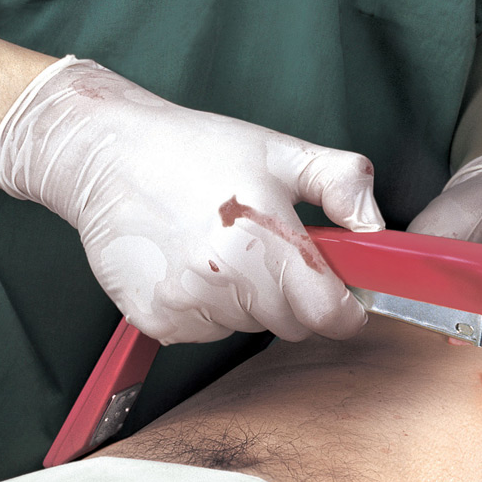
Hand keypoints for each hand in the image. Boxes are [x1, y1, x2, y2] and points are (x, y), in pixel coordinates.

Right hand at [0, 57, 384, 344]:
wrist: (107, 156)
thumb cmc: (196, 151)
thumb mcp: (279, 151)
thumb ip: (342, 183)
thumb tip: (375, 228)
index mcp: (264, 237)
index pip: (327, 314)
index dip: (343, 309)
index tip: (341, 296)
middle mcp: (223, 279)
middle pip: (290, 324)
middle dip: (291, 295)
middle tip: (265, 248)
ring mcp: (186, 305)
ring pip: (247, 327)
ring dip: (246, 300)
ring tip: (219, 247)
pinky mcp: (156, 321)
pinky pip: (205, 331)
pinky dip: (206, 308)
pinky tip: (187, 263)